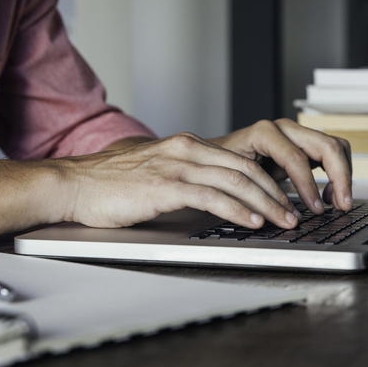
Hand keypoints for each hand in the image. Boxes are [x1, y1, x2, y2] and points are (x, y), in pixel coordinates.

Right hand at [56, 133, 298, 230]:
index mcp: (186, 145)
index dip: (267, 181)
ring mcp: (175, 166)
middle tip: (293, 212)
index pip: (238, 160)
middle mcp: (186, 149)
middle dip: (275, 192)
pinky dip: (237, 209)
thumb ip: (183, 175)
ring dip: (265, 203)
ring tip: (282, 220)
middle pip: (245, 168)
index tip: (282, 199)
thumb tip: (209, 193)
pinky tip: (251, 221)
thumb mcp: (154, 170)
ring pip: (235, 180)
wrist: (74, 184)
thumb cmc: (110, 183)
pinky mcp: (164, 186)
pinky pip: (211, 196)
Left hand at [208, 119, 352, 212]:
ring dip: (343, 174)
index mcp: (265, 132)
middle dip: (340, 176)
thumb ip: (255, 195)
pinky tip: (329, 195)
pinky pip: (331, 154)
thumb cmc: (221, 168)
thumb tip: (277, 216)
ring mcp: (296, 135)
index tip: (317, 208)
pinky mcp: (304, 145)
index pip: (297, 158)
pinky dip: (337, 173)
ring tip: (336, 202)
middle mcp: (284, 129)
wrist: (216, 158)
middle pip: (326, 145)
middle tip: (343, 204)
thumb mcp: (234, 180)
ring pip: (335, 146)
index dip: (310, 185)